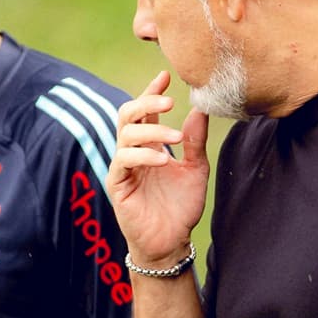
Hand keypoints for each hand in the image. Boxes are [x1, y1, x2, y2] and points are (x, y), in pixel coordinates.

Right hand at [107, 71, 209, 267]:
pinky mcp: (118, 184)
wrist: (171, 242)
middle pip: (127, 115)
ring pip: (125, 135)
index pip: (144, 111)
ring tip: (174, 138)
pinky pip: (123, 161)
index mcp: (149, 145)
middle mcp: (133, 152)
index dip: (151, 92)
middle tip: (168, 101)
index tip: (165, 76)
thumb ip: (195, 141)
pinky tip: (163, 159)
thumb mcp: (195, 169)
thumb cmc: (180, 207)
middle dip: (145, 103)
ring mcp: (123, 167)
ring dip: (151, 132)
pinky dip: (144, 156)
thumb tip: (200, 109)